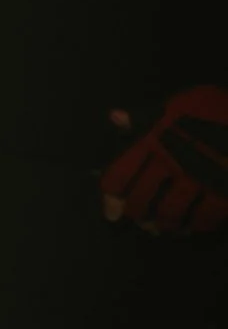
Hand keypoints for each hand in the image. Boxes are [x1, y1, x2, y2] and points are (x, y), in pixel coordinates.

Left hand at [101, 85, 227, 232]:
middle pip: (139, 201)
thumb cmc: (216, 107)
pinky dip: (195, 225)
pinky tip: (193, 225)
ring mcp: (198, 178)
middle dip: (137, 213)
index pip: (118, 177)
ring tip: (162, 225)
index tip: (112, 210)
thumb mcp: (179, 103)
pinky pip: (203, 218)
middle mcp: (170, 160)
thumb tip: (115, 118)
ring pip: (168, 213)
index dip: (111, 198)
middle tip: (141, 219)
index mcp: (154, 138)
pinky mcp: (223, 193)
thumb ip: (147, 115)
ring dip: (163, 223)